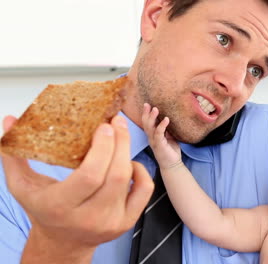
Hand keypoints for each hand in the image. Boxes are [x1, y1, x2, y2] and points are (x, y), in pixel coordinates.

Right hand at [1, 115, 153, 261]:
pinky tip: (128, 162)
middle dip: (120, 142)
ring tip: (120, 136)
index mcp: (61, 206)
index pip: (90, 176)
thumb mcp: (23, 186)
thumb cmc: (44, 209)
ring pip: (130, 179)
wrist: (63, 242)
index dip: (102, 148)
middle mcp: (89, 217)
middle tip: (116, 122)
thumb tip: (8, 121)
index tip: (103, 126)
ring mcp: (111, 221)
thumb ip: (14, 155)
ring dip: (127, 152)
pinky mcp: (127, 222)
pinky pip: (144, 190)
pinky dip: (141, 170)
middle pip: (115, 175)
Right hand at [141, 103, 181, 168]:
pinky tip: (166, 119)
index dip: (145, 114)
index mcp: (152, 135)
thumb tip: (168, 117)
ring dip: (152, 118)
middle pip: (145, 124)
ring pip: (150, 128)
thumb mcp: (169, 137)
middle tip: (147, 104)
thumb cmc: (171, 151)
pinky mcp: (160, 145)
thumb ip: (167, 129)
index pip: (147, 123)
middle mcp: (151, 138)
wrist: (173, 165)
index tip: (146, 104)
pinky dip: (162, 126)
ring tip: (155, 109)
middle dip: (146, 114)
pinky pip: (159, 134)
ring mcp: (154, 142)